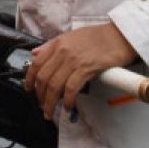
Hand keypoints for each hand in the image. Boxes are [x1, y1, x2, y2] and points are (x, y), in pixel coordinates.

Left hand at [23, 23, 138, 119]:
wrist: (119, 36)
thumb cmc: (98, 37)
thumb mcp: (71, 36)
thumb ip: (52, 46)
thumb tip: (36, 53)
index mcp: (57, 43)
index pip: (37, 63)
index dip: (30, 79)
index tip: (29, 89)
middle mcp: (63, 51)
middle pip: (44, 77)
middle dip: (40, 95)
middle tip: (42, 105)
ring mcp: (74, 60)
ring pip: (55, 85)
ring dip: (50, 102)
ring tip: (50, 111)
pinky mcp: (87, 69)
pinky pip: (71, 89)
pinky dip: (67, 101)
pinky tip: (68, 106)